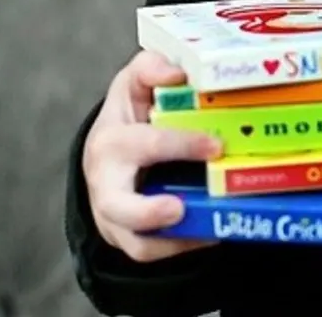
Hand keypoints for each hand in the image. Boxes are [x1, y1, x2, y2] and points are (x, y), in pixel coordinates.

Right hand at [82, 50, 222, 261]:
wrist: (108, 155)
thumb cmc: (130, 116)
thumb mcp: (134, 84)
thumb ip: (151, 68)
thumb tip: (177, 72)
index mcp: (113, 140)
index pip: (145, 143)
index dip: (180, 145)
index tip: (215, 145)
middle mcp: (107, 181)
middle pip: (117, 204)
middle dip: (148, 211)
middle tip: (182, 207)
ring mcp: (115, 214)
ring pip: (133, 240)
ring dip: (169, 241)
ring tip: (207, 230)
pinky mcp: (127, 237)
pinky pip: (151, 253)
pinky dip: (182, 248)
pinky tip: (213, 234)